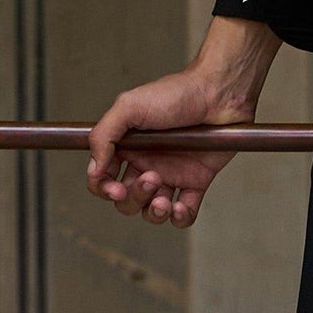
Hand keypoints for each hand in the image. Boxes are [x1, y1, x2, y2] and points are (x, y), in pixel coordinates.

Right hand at [85, 16, 278, 228]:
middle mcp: (147, 163)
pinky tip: (179, 208)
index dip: (103, 189)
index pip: (102, 178)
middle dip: (134, 198)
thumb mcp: (129, 106)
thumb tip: (94, 168)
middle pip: (126, 199)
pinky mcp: (197, 181)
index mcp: (127, 147)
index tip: (115, 188)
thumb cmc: (176, 93)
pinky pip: (184, 213)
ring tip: (164, 201)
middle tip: (152, 178)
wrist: (218, 93)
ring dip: (154, 213)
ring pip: (152, 211)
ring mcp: (172, 174)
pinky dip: (180, 218)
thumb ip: (104, 136)